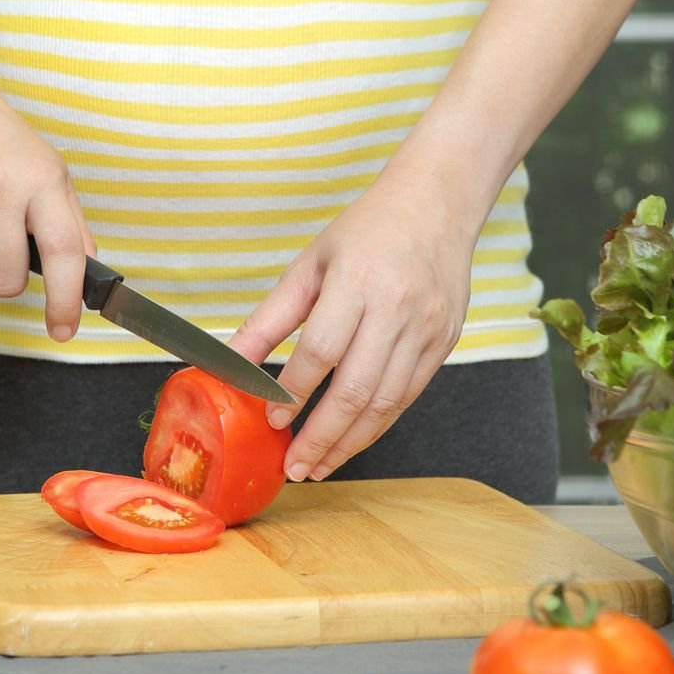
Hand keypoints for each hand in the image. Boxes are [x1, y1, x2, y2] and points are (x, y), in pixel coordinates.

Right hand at [0, 81, 95, 341]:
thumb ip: (72, 225)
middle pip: (6, 279)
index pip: (63, 252)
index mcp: (41, 181)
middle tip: (8, 251)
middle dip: (9, 280)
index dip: (65, 299)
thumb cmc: (5, 144)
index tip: (63, 329)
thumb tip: (86, 275)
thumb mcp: (51, 172)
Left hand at [228, 166, 480, 481]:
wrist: (436, 206)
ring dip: (349, 443)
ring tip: (319, 466)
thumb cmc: (366, 231)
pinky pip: (407, 397)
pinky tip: (352, 440)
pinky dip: (377, 425)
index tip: (272, 420)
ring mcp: (426, 330)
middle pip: (356, 390)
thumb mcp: (309, 265)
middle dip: (321, 437)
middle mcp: (397, 310)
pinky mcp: (443, 343)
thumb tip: (230, 362)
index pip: (322, 351)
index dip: (294, 392)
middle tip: (294, 467)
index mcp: (357, 283)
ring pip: (386, 404)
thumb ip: (269, 319)